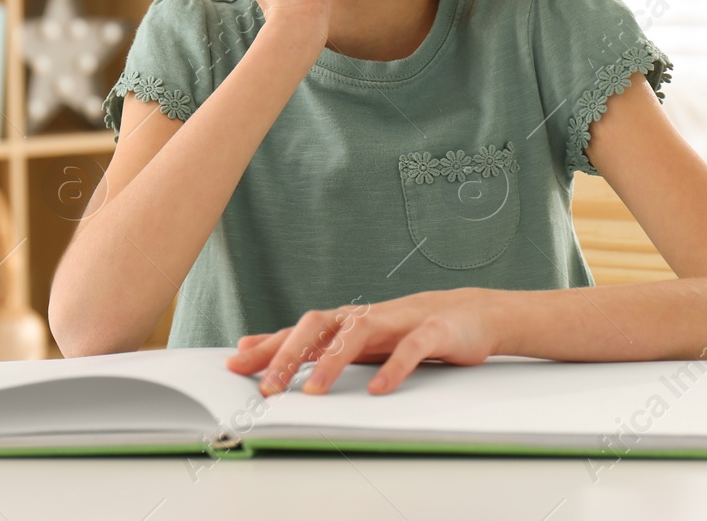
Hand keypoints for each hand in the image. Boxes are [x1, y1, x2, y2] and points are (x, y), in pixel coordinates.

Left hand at [224, 288, 501, 395]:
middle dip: (289, 354)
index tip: (235, 364)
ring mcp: (398, 320)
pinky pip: (410, 348)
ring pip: (358, 333)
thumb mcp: (356, 340)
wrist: (471, 313)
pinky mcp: (432, 330)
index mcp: (347, 322)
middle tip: (268, 386)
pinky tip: (378, 389)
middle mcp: (366, 317)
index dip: (267, 347)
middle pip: (318, 325)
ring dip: (332, 362)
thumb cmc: (407, 329)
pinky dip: (393, 368)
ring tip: (314, 392)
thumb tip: (259, 348)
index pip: (299, 331)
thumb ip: (312, 346)